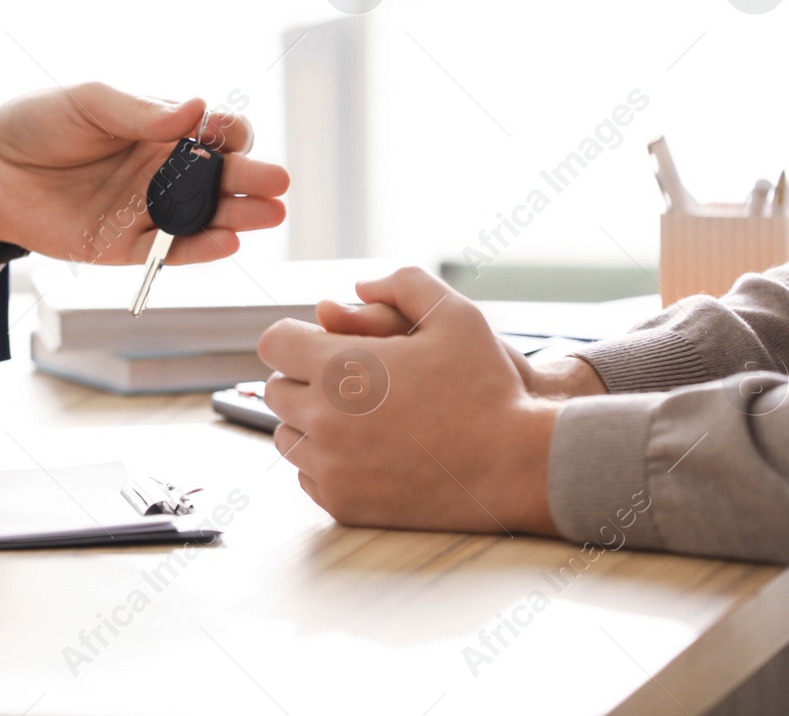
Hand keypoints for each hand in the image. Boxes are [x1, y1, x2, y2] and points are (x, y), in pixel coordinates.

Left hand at [0, 83, 288, 265]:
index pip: (215, 133)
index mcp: (161, 130)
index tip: (232, 135)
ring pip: (205, 217)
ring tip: (268, 213)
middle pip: (221, 178)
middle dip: (252, 178)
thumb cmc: (39, 123)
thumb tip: (194, 110)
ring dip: (239, 216)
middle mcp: (163, 172)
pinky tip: (226, 240)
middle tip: (276, 183)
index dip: (230, 133)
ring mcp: (147, 211)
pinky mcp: (125, 247)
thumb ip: (140, 112)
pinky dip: (199, 249)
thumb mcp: (89, 102)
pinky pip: (170, 252)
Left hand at [258, 266, 560, 535]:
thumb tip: (359, 287)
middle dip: (300, 379)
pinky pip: (307, 477)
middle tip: (344, 381)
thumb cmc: (487, 387)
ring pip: (286, 437)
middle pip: (275, 390)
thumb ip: (404, 284)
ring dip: (308, 423)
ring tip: (353, 416)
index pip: (273, 343)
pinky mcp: (342, 503)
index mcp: (339, 367)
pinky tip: (362, 452)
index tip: (320, 344)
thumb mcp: (455, 315)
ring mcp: (330, 466)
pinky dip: (324, 463)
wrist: (515, 466)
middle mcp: (323, 417)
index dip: (295, 338)